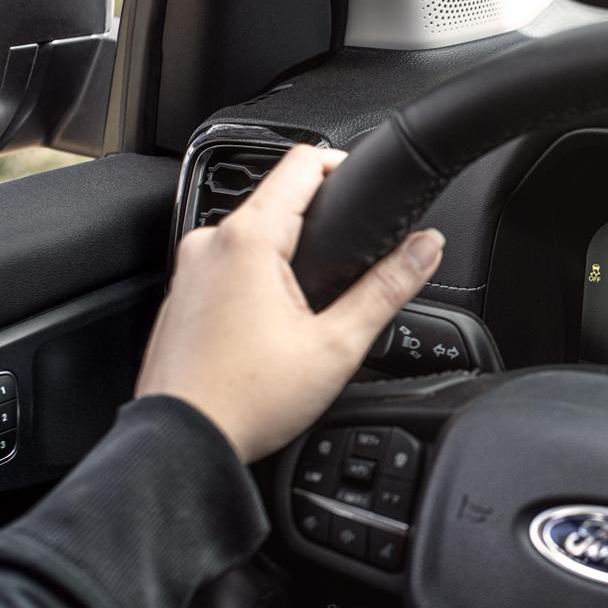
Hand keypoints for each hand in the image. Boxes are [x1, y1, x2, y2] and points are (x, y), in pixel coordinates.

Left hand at [135, 143, 444, 461]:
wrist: (181, 444)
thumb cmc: (247, 401)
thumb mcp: (337, 345)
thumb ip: (388, 287)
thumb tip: (426, 248)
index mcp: (247, 238)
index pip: (301, 163)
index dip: (342, 165)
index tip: (366, 186)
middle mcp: (209, 242)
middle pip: (277, 199)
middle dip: (318, 222)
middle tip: (352, 260)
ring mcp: (189, 269)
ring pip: (252, 235)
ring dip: (287, 254)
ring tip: (313, 303)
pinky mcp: (182, 296)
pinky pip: (227, 265)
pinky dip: (257, 280)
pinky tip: (274, 325)